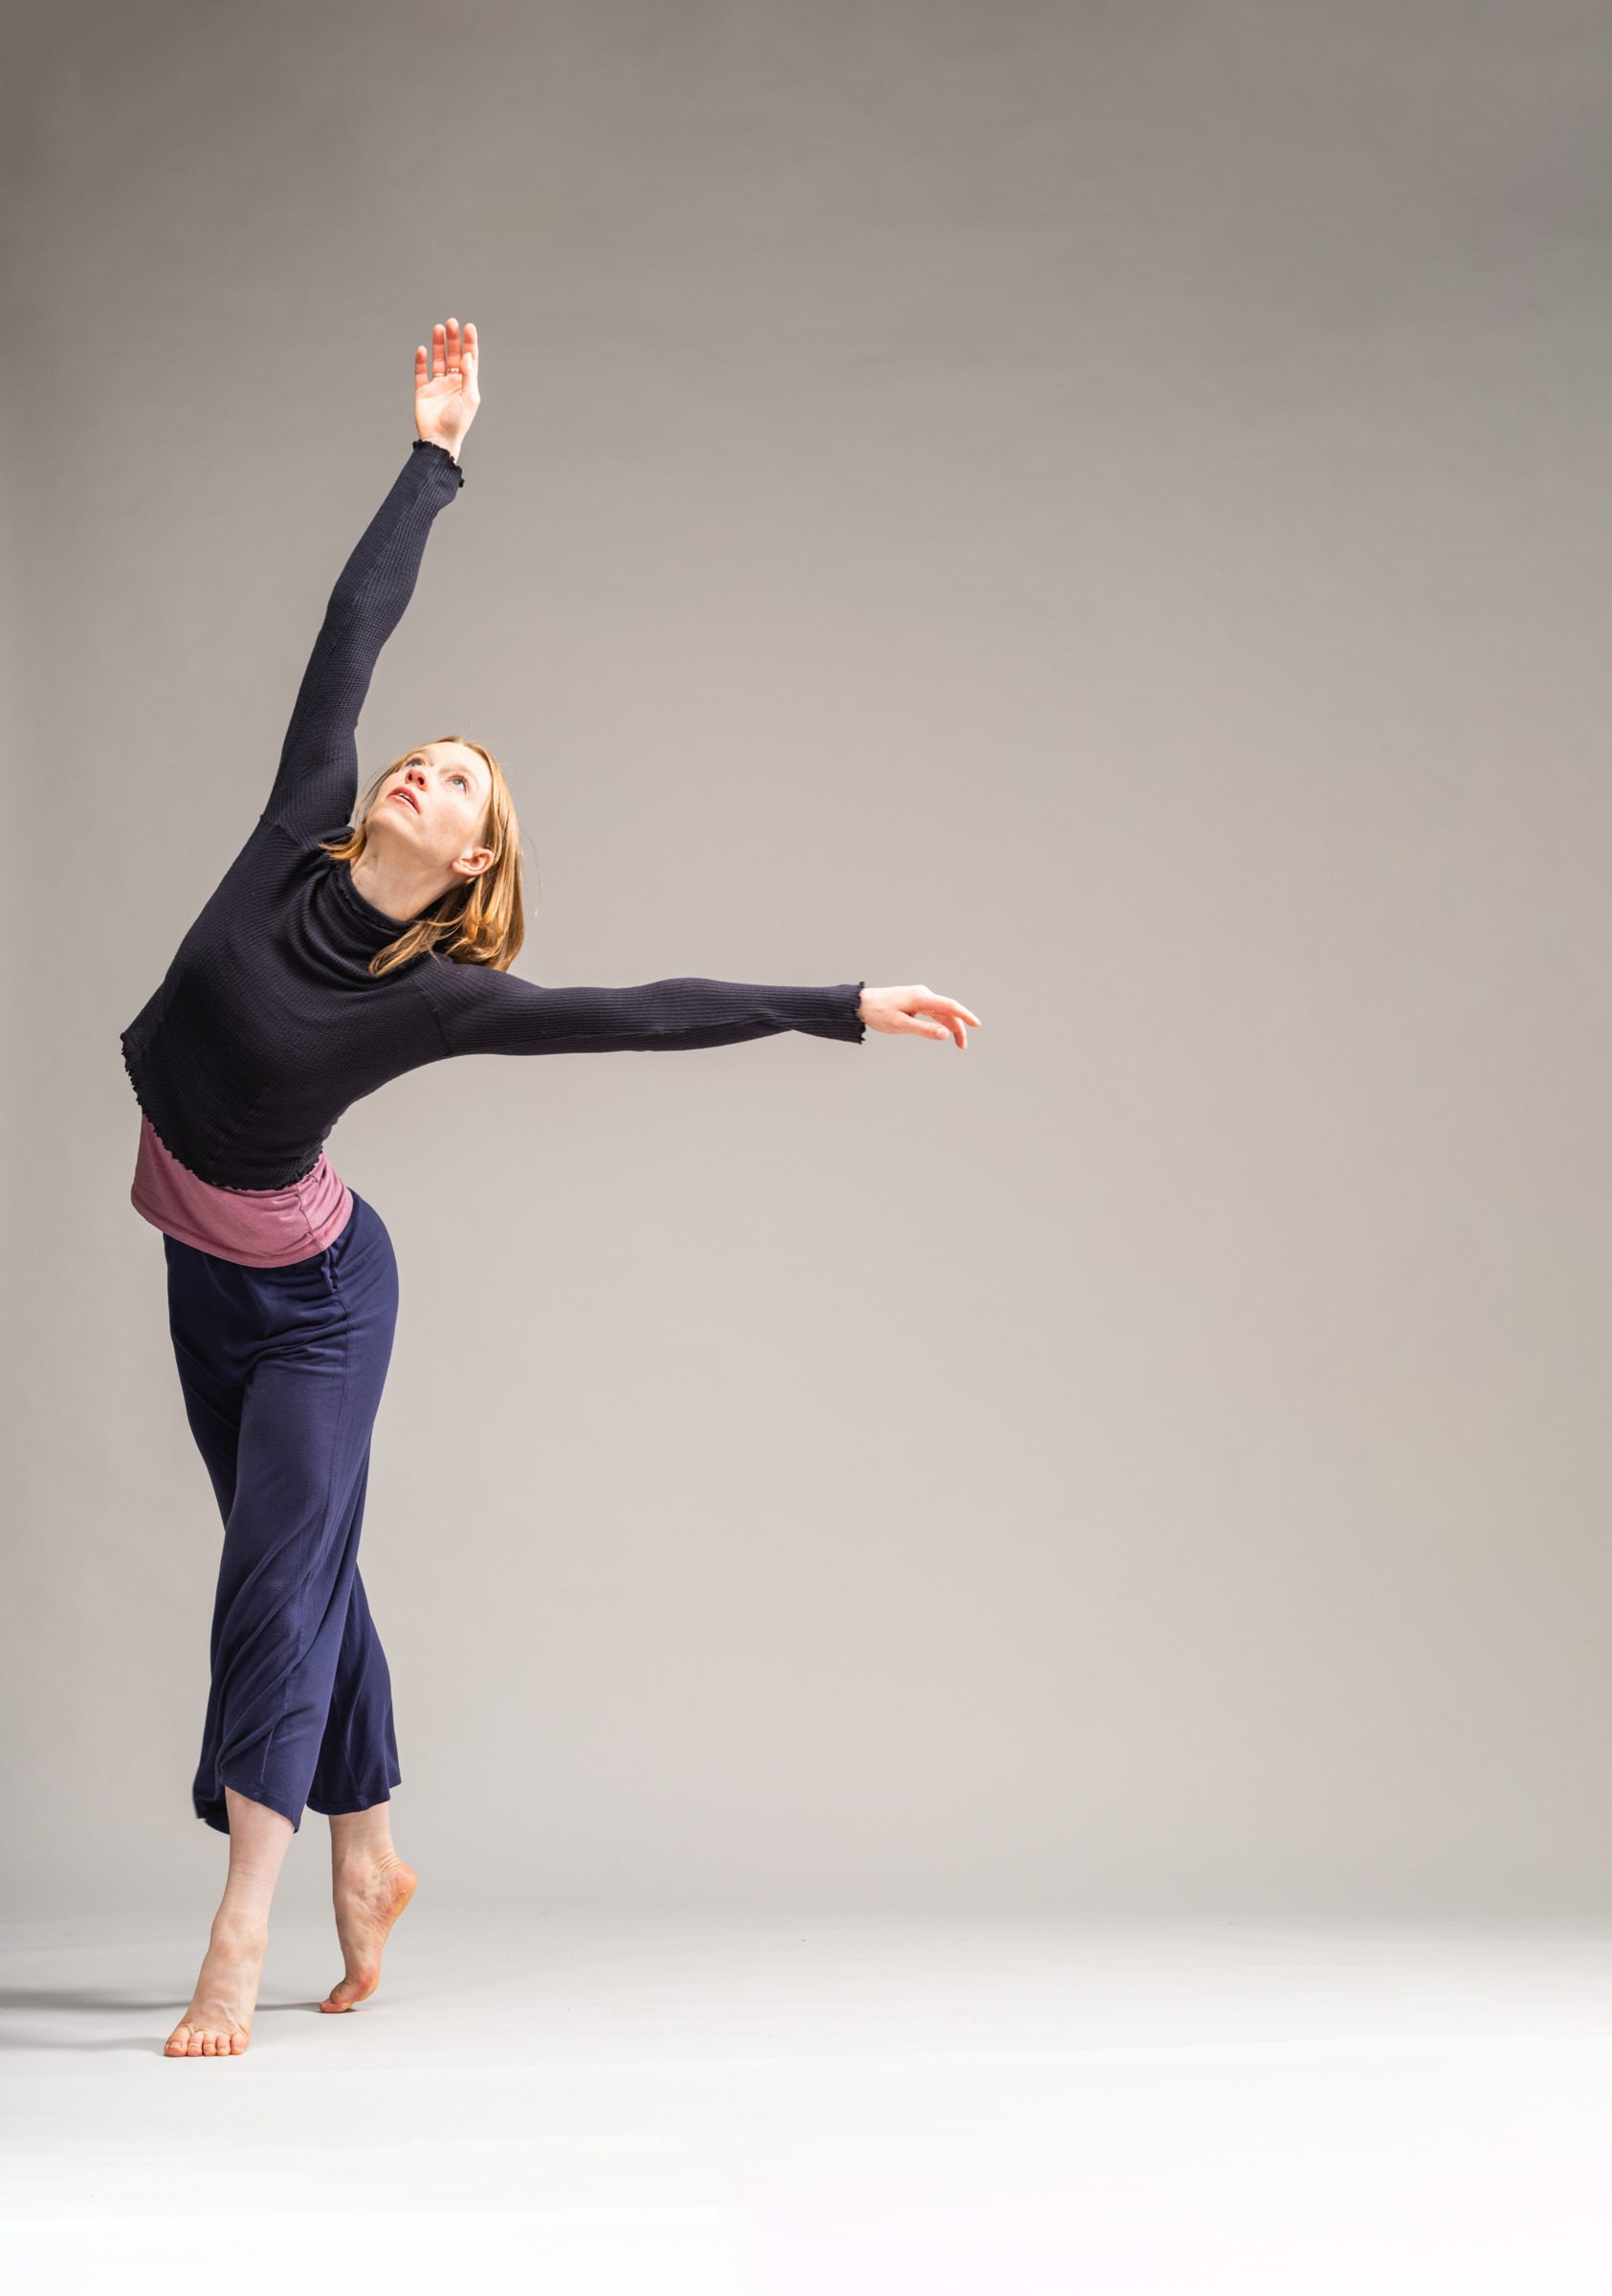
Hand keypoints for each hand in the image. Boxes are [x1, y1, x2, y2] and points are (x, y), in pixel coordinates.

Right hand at [415, 317, 479, 455]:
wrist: (440, 439)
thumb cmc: (458, 421)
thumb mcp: (469, 397)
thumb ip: (469, 375)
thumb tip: (467, 355)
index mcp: (466, 384)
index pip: (469, 359)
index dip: (469, 342)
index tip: (468, 326)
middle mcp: (452, 382)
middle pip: (453, 355)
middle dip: (453, 339)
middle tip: (451, 322)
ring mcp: (437, 386)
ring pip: (438, 360)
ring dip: (438, 344)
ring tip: (438, 328)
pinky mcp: (423, 391)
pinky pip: (421, 372)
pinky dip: (421, 361)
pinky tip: (422, 349)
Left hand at [858, 984, 981, 1046]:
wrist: (861, 1003)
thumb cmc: (878, 1013)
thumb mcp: (901, 1025)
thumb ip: (924, 1030)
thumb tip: (945, 1034)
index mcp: (921, 998)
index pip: (949, 1006)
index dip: (965, 1015)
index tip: (977, 1024)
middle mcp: (923, 994)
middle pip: (948, 1010)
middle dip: (959, 1027)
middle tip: (963, 1046)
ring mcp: (919, 996)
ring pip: (942, 1011)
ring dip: (950, 1026)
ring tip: (957, 1043)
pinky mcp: (915, 1001)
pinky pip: (933, 1011)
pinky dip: (941, 1021)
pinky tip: (944, 1031)